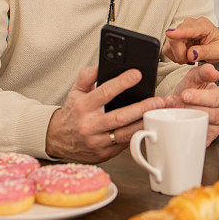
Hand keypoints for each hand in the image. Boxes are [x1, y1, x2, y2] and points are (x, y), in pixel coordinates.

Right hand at [45, 66, 164, 162]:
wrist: (58, 140)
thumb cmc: (73, 112)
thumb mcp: (75, 91)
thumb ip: (86, 76)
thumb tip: (100, 66)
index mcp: (83, 107)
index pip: (104, 92)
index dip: (122, 83)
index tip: (137, 74)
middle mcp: (90, 125)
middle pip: (119, 117)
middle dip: (141, 108)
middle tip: (158, 100)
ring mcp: (97, 142)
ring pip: (125, 134)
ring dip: (144, 124)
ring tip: (160, 114)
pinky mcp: (105, 153)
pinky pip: (126, 144)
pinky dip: (139, 135)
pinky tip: (152, 126)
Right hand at [163, 17, 218, 63]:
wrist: (216, 43)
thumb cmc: (218, 45)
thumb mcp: (217, 51)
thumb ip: (205, 52)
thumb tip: (190, 54)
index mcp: (203, 25)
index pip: (189, 28)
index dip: (178, 32)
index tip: (169, 34)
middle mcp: (190, 24)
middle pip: (175, 38)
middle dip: (181, 54)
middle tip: (192, 60)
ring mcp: (180, 29)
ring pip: (170, 45)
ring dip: (178, 56)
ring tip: (191, 57)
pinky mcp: (174, 37)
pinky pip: (167, 49)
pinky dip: (175, 56)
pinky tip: (185, 55)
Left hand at [165, 63, 218, 144]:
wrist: (181, 104)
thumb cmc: (190, 91)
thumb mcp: (194, 77)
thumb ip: (203, 72)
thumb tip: (213, 71)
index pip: (215, 98)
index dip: (199, 97)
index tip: (184, 94)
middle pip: (209, 114)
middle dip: (189, 108)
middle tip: (173, 102)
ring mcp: (215, 128)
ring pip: (203, 126)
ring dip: (185, 119)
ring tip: (171, 112)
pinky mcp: (207, 139)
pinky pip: (198, 138)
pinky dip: (186, 133)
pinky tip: (177, 127)